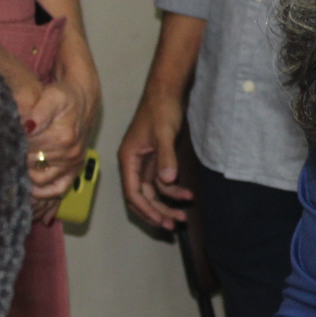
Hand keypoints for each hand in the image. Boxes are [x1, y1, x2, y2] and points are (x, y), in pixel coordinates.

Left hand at [25, 72, 96, 214]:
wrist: (84, 100)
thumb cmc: (65, 96)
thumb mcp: (53, 96)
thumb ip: (39, 112)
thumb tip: (27, 127)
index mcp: (62, 137)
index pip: (27, 150)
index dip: (11, 149)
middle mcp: (69, 154)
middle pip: (31, 166)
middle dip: (14, 164)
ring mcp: (72, 164)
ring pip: (41, 180)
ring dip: (25, 178)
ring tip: (9, 173)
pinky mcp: (74, 170)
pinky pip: (58, 189)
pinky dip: (44, 193)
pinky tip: (30, 190)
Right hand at [117, 84, 194, 230]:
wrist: (167, 92)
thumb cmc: (161, 109)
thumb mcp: (164, 133)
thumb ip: (166, 158)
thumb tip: (167, 181)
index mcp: (128, 159)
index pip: (133, 193)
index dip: (146, 209)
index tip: (161, 221)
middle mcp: (133, 164)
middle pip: (142, 197)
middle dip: (157, 212)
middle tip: (174, 224)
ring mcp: (144, 163)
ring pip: (152, 192)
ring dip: (166, 204)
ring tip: (183, 214)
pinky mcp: (155, 160)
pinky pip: (161, 183)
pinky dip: (173, 190)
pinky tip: (187, 194)